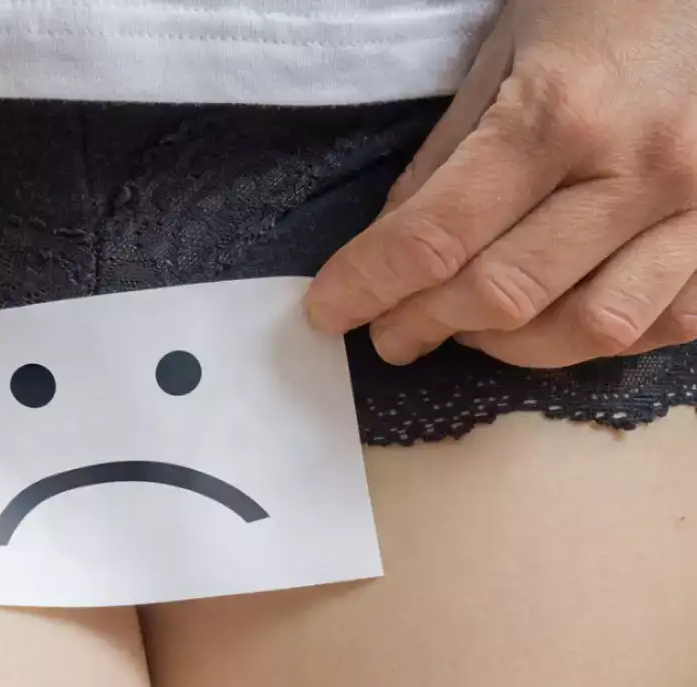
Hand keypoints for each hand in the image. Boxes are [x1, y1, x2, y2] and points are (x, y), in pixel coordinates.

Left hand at [305, 0, 696, 367]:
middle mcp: (639, 168)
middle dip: (425, 324)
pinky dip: (595, 338)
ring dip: (509, 346)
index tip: (329, 310)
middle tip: (389, 331)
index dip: (369, 285)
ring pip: (589, 330)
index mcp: (562, 112)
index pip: (438, 237)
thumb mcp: (499, 60)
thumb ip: (440, 164)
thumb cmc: (600, 6)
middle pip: (506, 294)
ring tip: (468, 327)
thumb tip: (387, 256)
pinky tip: (552, 317)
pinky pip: (664, 324)